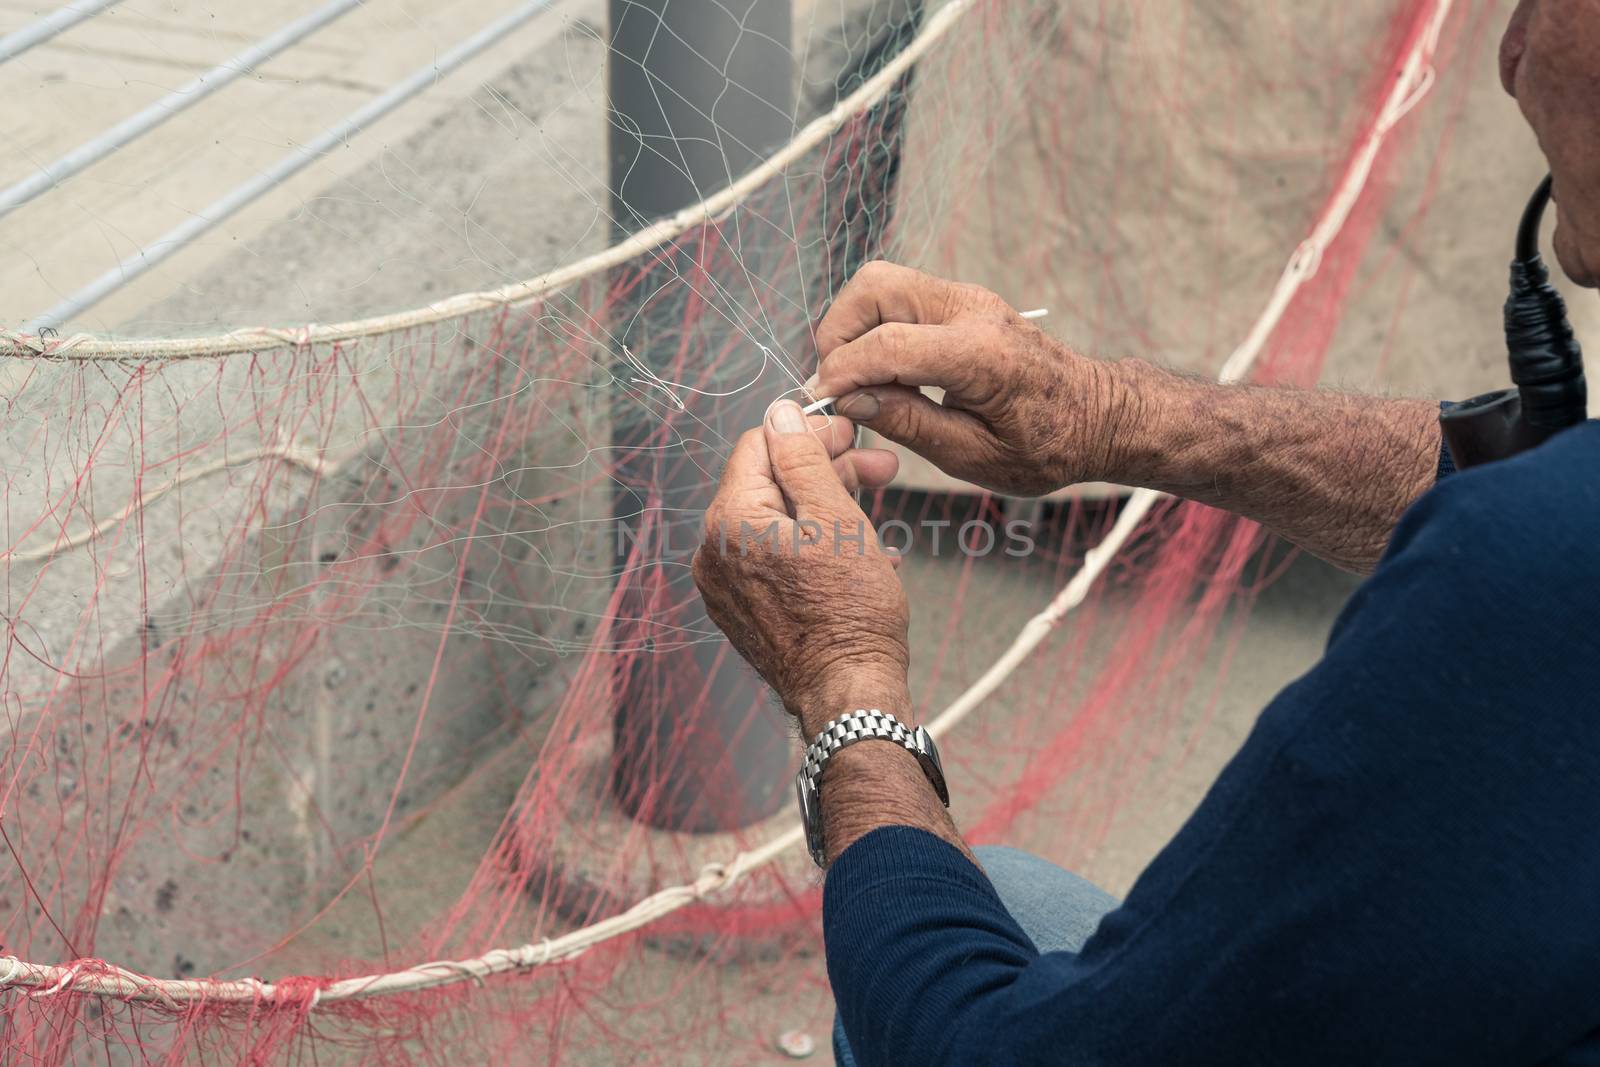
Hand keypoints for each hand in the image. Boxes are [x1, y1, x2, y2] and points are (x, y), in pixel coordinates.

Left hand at [692, 401, 909, 728]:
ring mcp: (725, 585)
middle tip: (879, 469)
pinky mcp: (742, 610)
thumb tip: (780, 414)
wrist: (849, 693)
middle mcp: (715, 552)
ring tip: (878, 513)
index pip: (759, 445)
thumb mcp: (836, 519)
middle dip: (826, 471)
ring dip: (826, 508)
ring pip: (775, 522)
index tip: (850, 435)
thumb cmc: (851, 614)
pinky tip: (858, 552)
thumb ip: (803, 461)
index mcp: (732, 521)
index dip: (809, 434)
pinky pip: (773, 558)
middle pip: (768, 484)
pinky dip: (812, 546)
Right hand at [809, 261, 1132, 496]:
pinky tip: (880, 368)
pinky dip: (875, 323)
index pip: (886, 345)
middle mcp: (971, 310)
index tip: (823, 399)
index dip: (842, 372)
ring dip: (853, 323)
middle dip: (838, 331)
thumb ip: (908, 424)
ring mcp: (967, 298)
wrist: (1096, 415)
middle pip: (874, 287)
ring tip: (854, 375)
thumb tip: (851, 401)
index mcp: (980, 355)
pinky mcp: (962, 300)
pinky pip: (900, 294)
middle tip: (835, 382)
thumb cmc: (1045, 446)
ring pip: (882, 282)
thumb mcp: (973, 456)